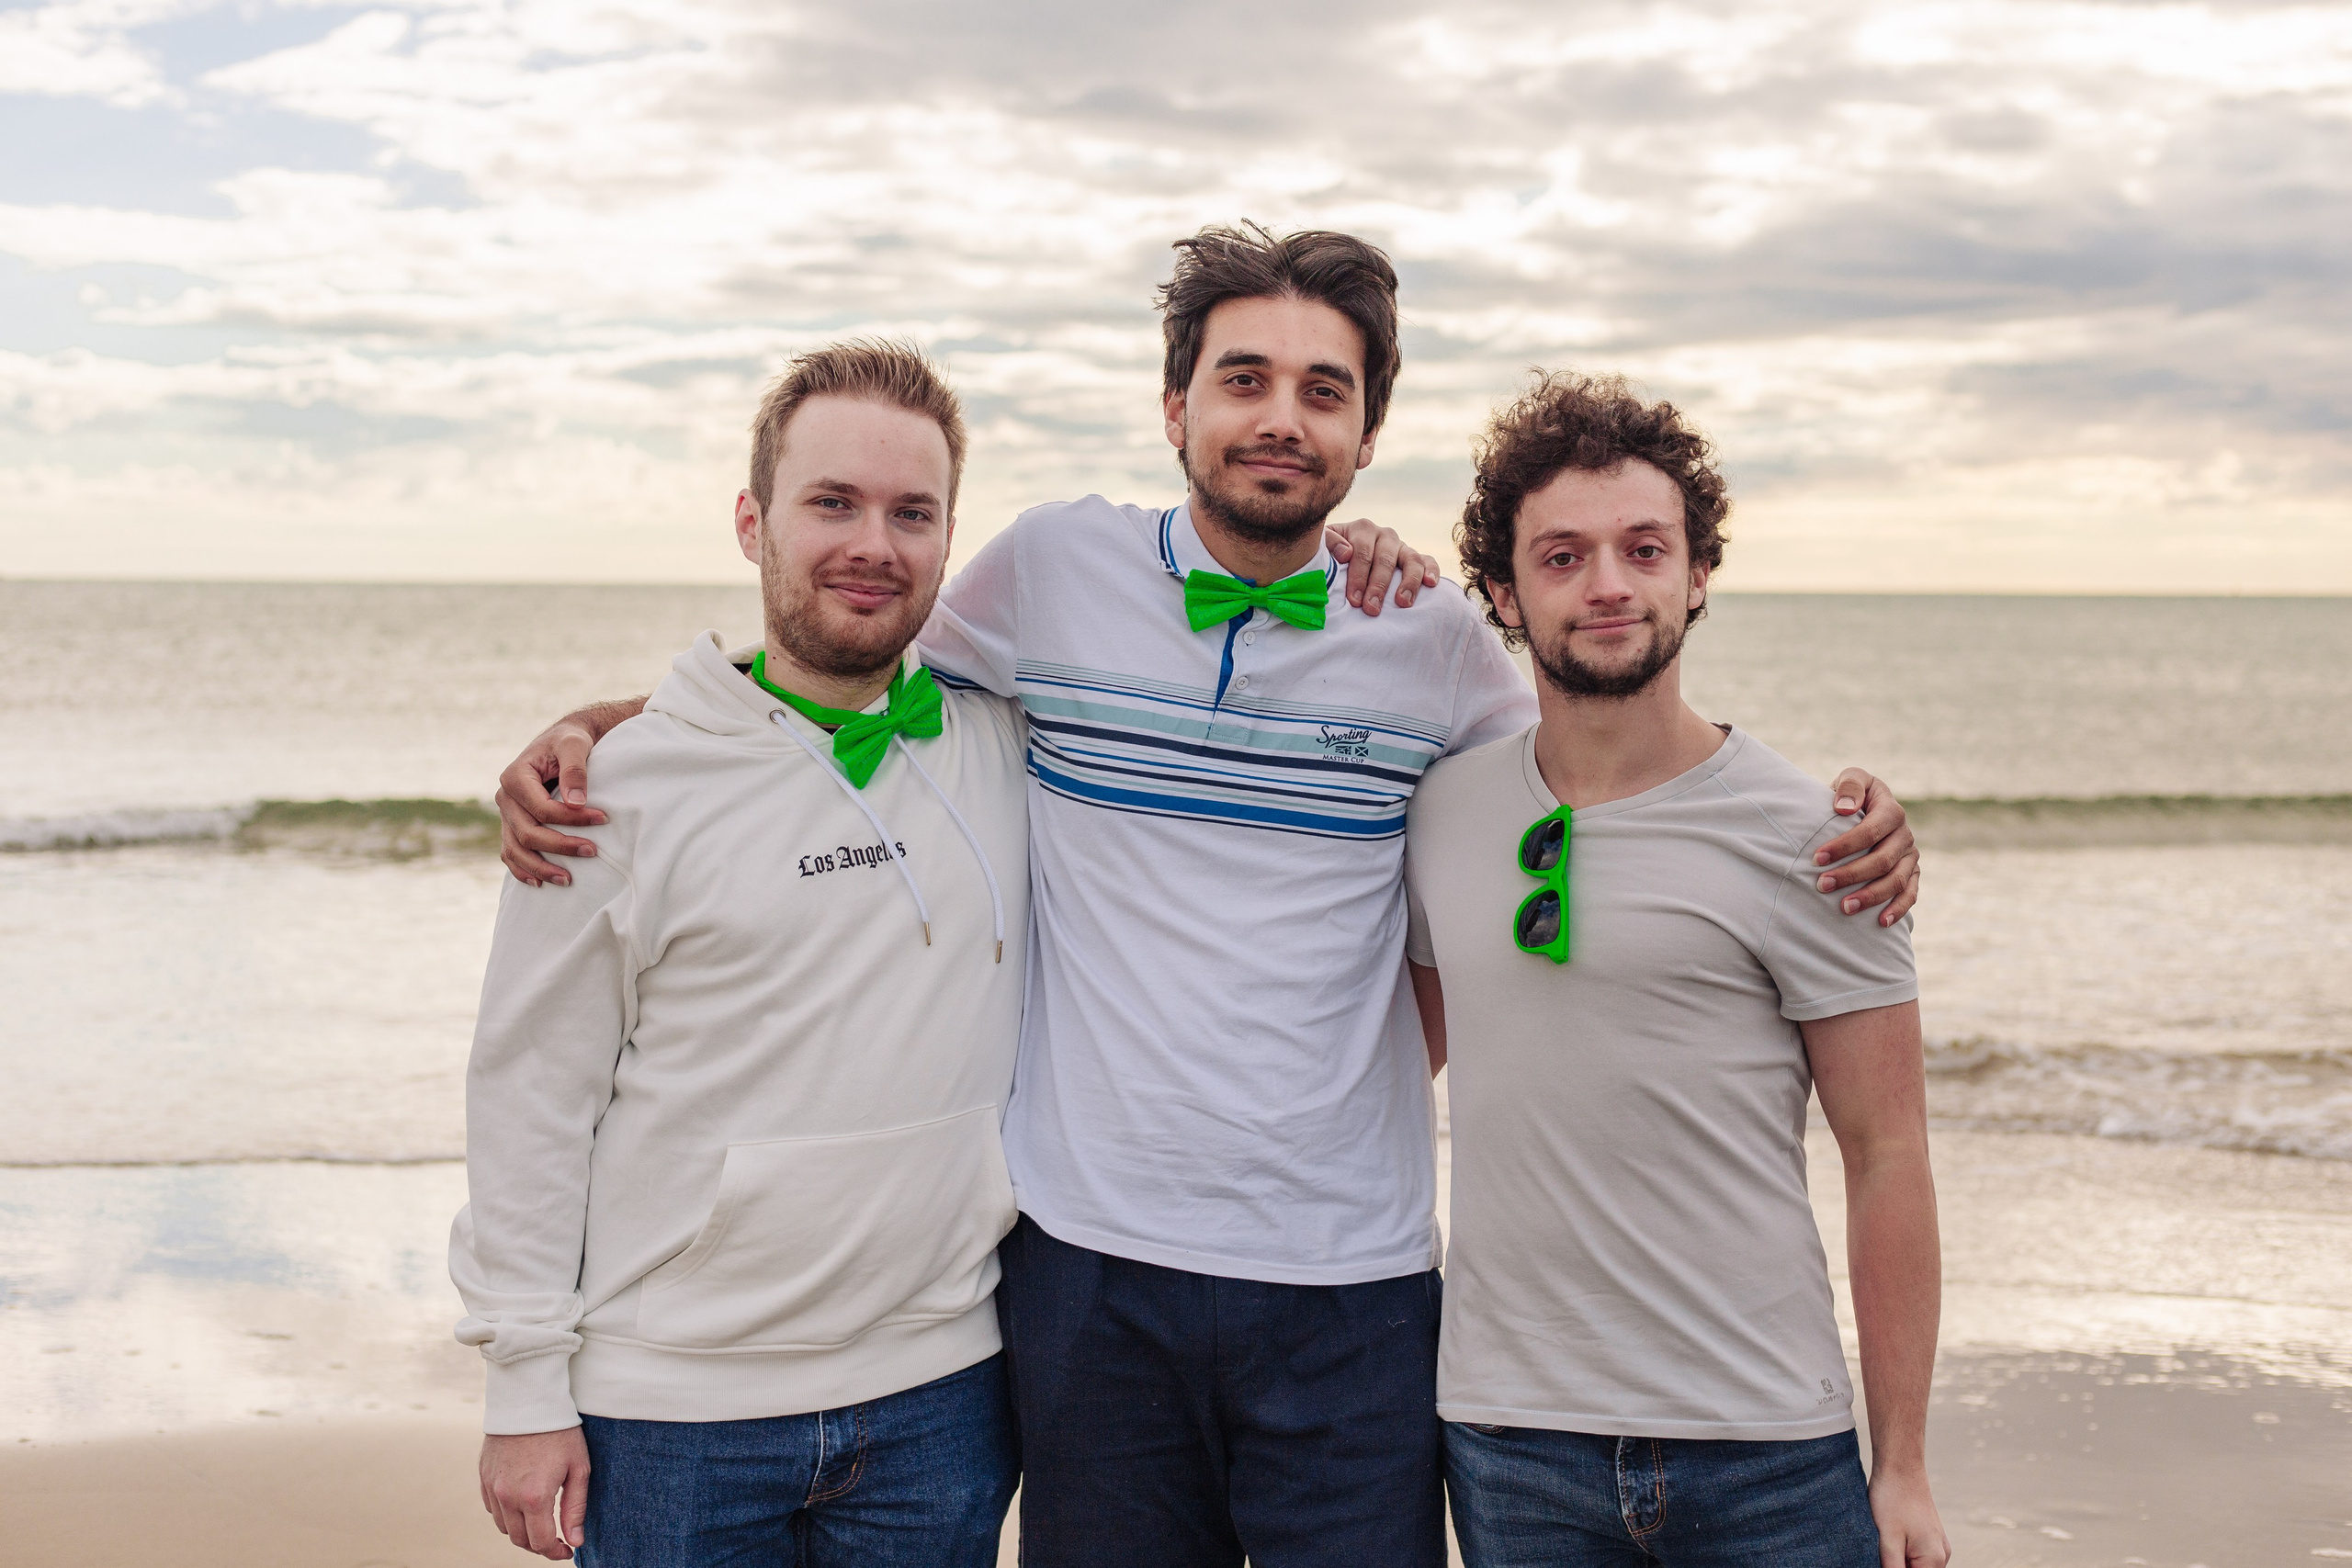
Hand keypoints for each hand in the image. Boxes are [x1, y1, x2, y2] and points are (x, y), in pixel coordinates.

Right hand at [480, 1428, 590, 1558]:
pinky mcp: (483, 1477)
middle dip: (539, 1545)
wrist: (529, 1401)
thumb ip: (575, 1509)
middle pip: (519, 1539)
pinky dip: (506, 1514)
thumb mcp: (578, 1468)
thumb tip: (575, 1541)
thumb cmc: (560, 1432)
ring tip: (540, 1522)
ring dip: (521, 1531)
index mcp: (534, 1497)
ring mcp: (491, 1487)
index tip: (567, 1550)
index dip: (555, 1552)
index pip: (540, 1542)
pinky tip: (522, 1504)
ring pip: (503, 1527)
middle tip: (556, 1538)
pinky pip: (492, 1508)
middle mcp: (507, 1497)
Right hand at [497, 713, 612, 885]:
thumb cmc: (568, 741)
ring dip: (539, 868)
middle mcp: (505, 798)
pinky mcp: (512, 825)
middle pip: (527, 832)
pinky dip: (522, 870)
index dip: (571, 818)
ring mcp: (506, 814)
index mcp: (515, 777)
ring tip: (568, 880)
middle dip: (560, 846)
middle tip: (593, 851)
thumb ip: (574, 769)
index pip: (541, 808)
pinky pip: (510, 853)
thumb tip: (577, 802)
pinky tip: (540, 883)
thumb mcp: (573, 744)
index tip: (603, 819)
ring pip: (515, 849)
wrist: (560, 742)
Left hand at [1326, 518, 1440, 615]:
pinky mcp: (1414, 557)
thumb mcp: (1323, 548)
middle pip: (1385, 559)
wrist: (1342, 558)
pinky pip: (1428, 560)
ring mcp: (1401, 546)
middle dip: (1378, 586)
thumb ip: (1328, 543)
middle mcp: (1384, 535)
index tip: (1354, 600)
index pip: (1362, 552)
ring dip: (1408, 582)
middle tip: (1372, 609)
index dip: (1358, 577)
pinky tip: (1431, 584)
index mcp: (1362, 529)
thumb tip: (1346, 553)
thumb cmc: (1331, 557)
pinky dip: (1431, 571)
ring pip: (1411, 559)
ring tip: (1403, 603)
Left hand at [1817, 769, 1919, 925]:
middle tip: (1822, 885)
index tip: (1817, 859)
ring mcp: (1910, 856)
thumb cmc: (1852, 794)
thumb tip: (1844, 809)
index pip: (1871, 831)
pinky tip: (1880, 922)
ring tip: (1844, 908)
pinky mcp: (1912, 872)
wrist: (1864, 807)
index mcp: (1891, 810)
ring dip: (1871, 896)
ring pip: (1896, 880)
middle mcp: (1905, 834)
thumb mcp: (1851, 778)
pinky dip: (1898, 909)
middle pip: (1882, 860)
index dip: (1844, 846)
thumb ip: (1849, 785)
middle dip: (1851, 874)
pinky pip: (1910, 893)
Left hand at [1868, 1465, 1948, 1567]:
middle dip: (1895, 1567)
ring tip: (1882, 1543)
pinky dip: (1900, 1552)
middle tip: (1880, 1549)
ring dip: (1897, 1561)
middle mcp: (1941, 1555)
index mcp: (1934, 1559)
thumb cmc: (1893, 1498)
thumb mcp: (1888, 1539)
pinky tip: (1887, 1537)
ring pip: (1914, 1565)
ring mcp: (1936, 1544)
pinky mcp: (1928, 1535)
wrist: (1900, 1465)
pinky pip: (1914, 1554)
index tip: (1882, 1559)